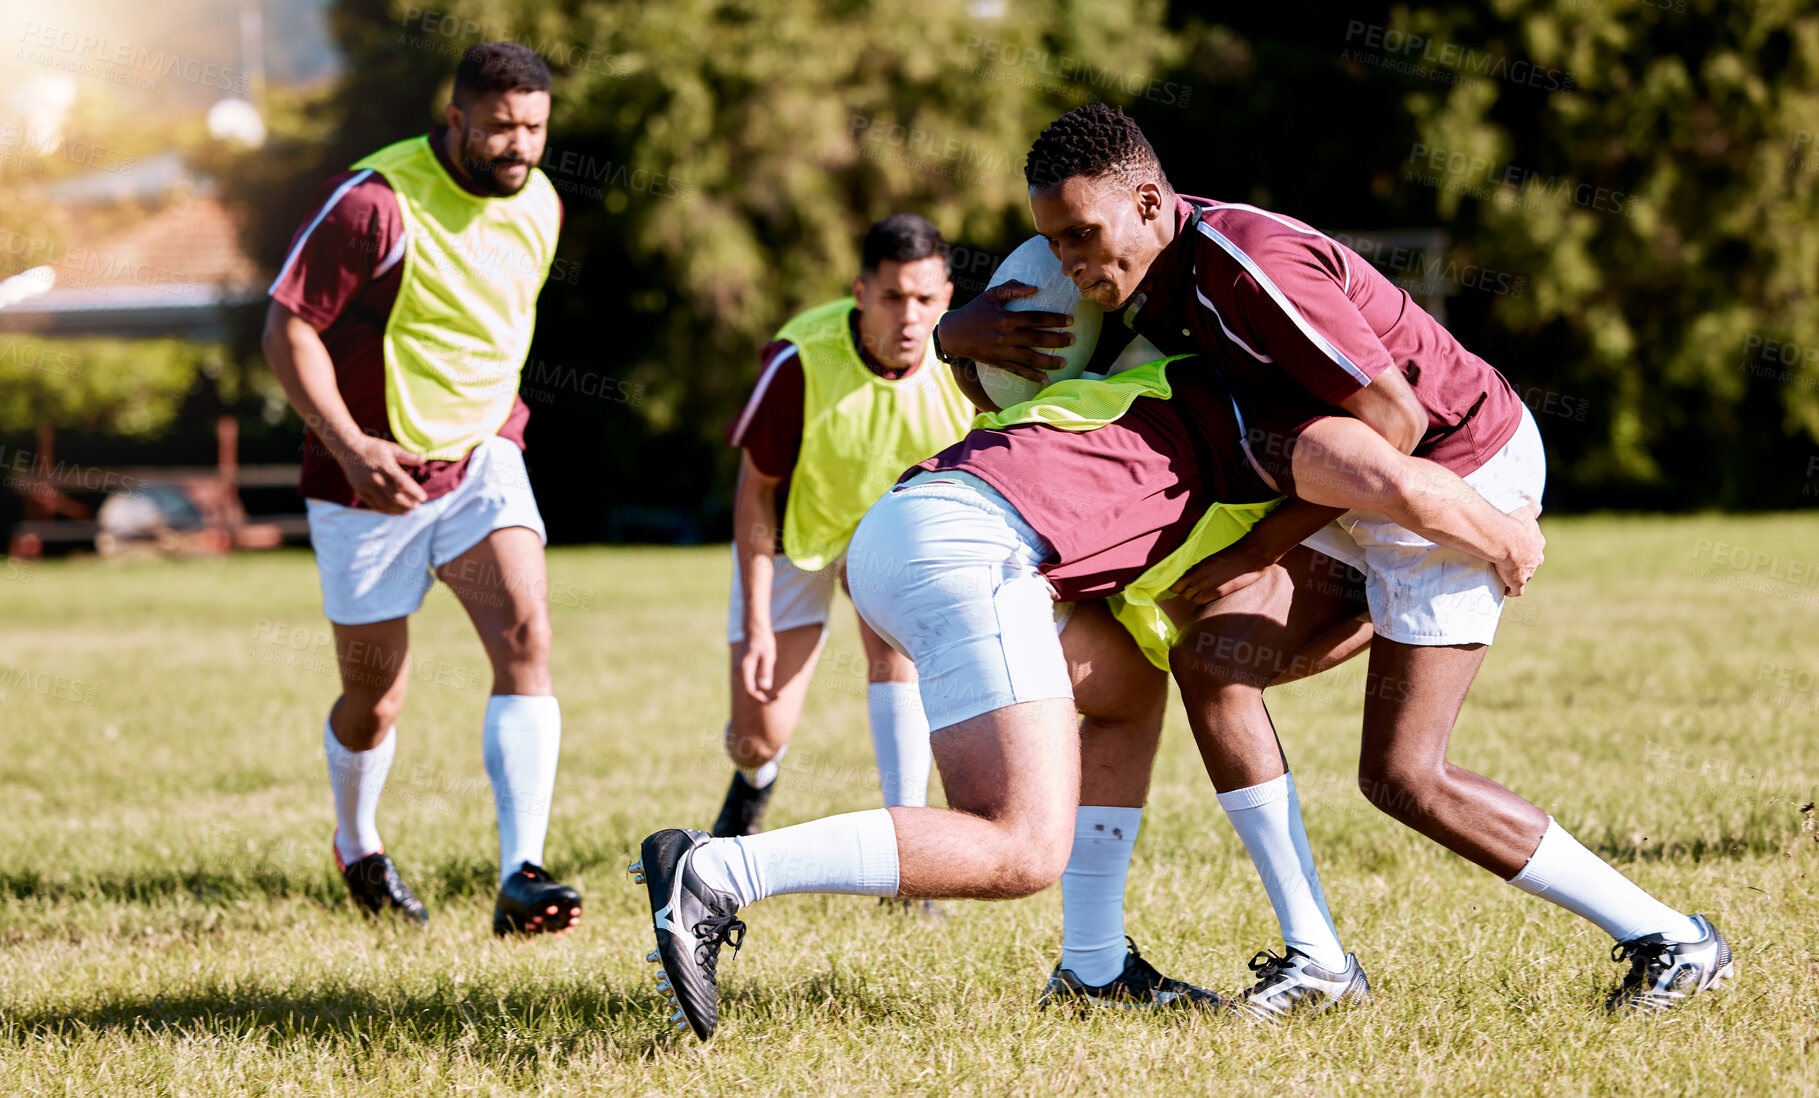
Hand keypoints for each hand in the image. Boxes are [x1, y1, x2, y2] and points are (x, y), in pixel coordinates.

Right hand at [334, 436, 428, 513]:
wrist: (347, 448)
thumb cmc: (372, 447)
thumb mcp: (391, 448)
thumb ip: (408, 455)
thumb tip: (425, 458)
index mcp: (386, 467)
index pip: (403, 483)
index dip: (414, 492)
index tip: (424, 498)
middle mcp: (376, 478)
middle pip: (395, 496)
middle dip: (408, 503)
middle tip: (418, 506)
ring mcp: (367, 486)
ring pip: (385, 503)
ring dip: (398, 509)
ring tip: (408, 511)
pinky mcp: (360, 491)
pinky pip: (374, 504)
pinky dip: (385, 510)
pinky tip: (394, 512)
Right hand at [740, 626, 777, 702]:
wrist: (754, 629)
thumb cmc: (763, 641)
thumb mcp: (768, 656)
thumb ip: (766, 672)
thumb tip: (765, 687)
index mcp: (744, 669)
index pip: (750, 690)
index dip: (760, 698)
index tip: (772, 700)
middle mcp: (739, 671)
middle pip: (749, 691)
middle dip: (762, 697)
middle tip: (776, 698)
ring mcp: (740, 670)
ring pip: (749, 687)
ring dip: (760, 693)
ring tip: (774, 695)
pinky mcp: (743, 669)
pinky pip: (749, 682)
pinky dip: (758, 687)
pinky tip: (768, 686)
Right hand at [936, 281, 1074, 380]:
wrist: (952, 334)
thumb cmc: (974, 311)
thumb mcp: (990, 294)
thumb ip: (1012, 289)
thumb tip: (1034, 288)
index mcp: (1005, 318)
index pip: (1035, 318)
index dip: (1054, 319)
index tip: (1070, 320)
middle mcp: (1004, 336)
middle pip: (1036, 339)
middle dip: (1057, 340)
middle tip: (1073, 340)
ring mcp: (1001, 351)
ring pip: (1029, 358)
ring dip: (1048, 361)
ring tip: (1064, 362)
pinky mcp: (997, 363)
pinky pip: (1017, 371)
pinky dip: (1031, 376)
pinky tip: (1045, 380)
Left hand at [1171, 543, 1271, 604]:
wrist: (1249, 557)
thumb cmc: (1230, 555)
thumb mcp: (1209, 559)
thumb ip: (1197, 569)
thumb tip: (1186, 577)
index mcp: (1197, 569)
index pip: (1176, 586)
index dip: (1175, 588)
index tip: (1177, 587)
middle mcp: (1200, 579)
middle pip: (1183, 594)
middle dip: (1185, 592)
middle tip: (1190, 588)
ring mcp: (1210, 588)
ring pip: (1192, 599)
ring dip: (1194, 597)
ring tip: (1199, 592)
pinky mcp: (1219, 593)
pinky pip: (1202, 602)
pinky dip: (1201, 600)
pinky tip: (1206, 595)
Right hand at [1496, 503, 1544, 595]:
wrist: (1506, 540)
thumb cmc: (1514, 525)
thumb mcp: (1525, 513)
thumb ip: (1533, 509)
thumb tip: (1537, 505)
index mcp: (1538, 544)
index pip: (1535, 548)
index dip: (1528, 549)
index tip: (1520, 548)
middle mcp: (1536, 559)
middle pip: (1533, 563)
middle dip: (1526, 563)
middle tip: (1512, 560)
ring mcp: (1528, 572)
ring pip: (1526, 576)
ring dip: (1518, 576)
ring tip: (1506, 574)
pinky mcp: (1517, 582)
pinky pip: (1516, 590)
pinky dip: (1512, 591)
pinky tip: (1506, 590)